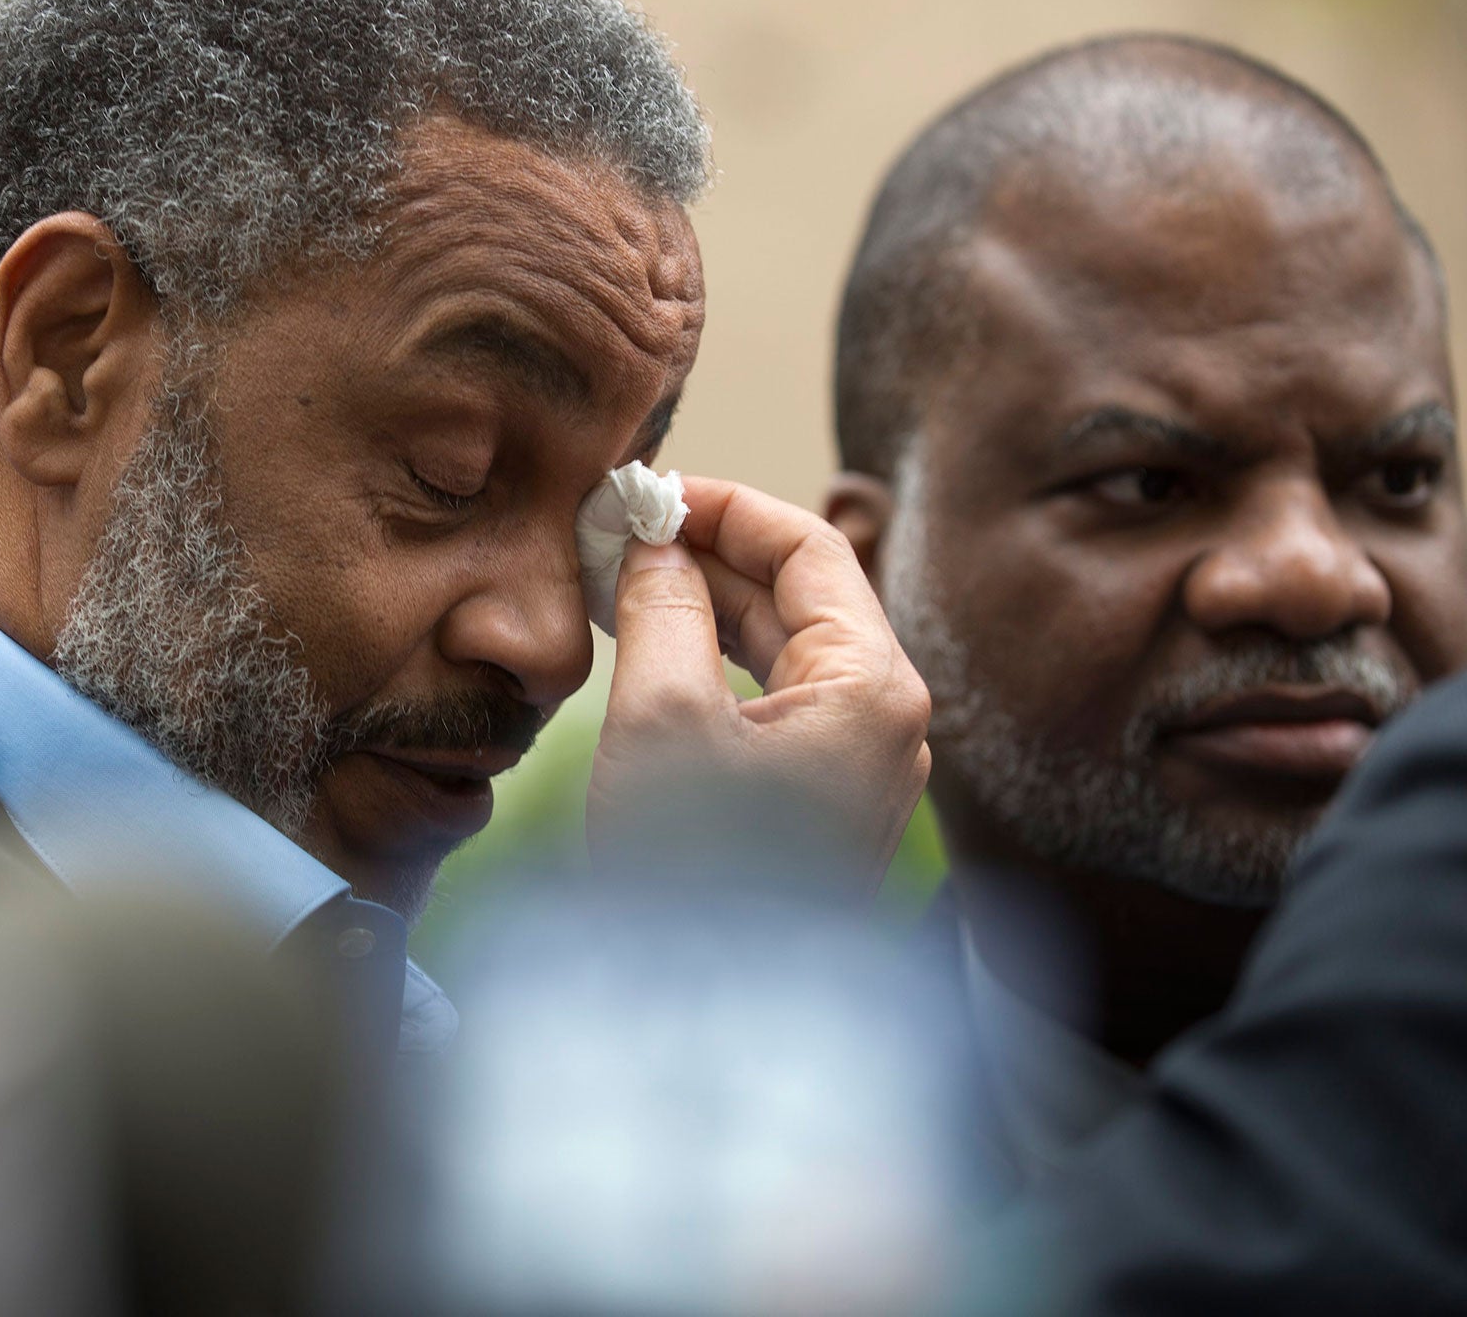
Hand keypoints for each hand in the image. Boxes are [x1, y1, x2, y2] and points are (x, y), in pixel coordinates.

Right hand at [588, 476, 930, 895]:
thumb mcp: (661, 720)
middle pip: (800, 596)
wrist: (709, 1016)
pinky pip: (774, 703)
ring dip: (707, 608)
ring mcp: (860, 767)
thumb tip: (656, 544)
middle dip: (709, 557)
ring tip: (624, 579)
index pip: (809, 548)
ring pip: (783, 650)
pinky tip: (653, 647)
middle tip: (623, 531)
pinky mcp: (823, 804)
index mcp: (872, 686)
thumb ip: (662, 610)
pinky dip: (715, 664)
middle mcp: (885, 719)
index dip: (726, 508)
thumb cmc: (695, 872)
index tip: (652, 492)